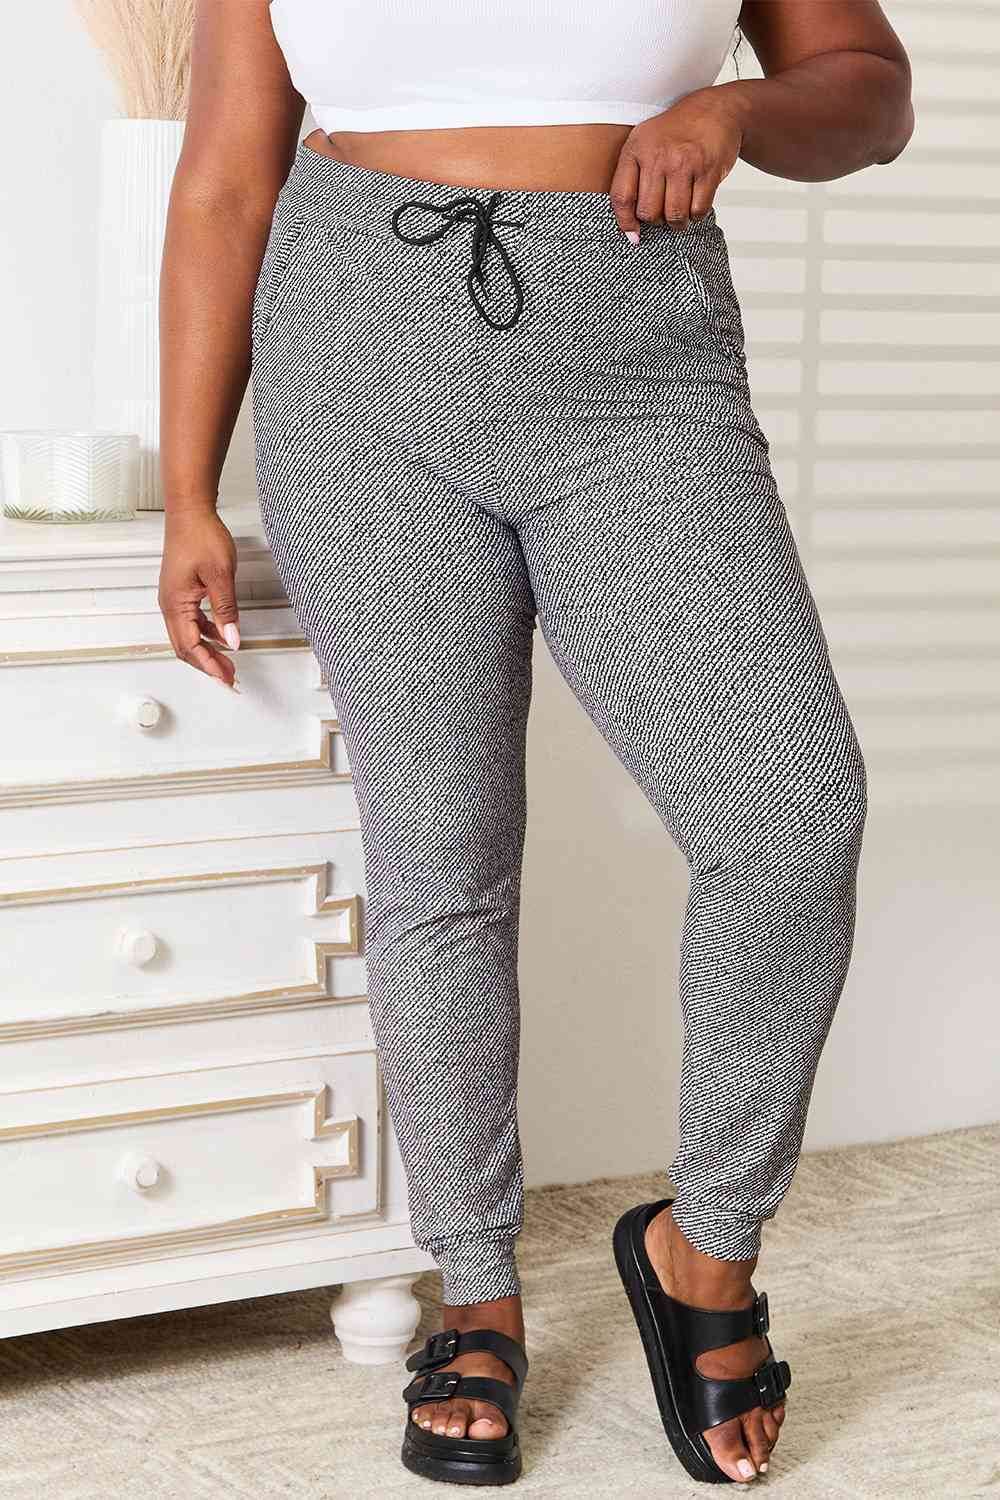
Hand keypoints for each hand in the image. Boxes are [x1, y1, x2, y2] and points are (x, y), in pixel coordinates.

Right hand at [159, 505, 240, 687]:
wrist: (190, 512)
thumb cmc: (200, 536)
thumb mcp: (221, 576)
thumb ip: (226, 611)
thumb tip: (232, 640)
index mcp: (176, 604)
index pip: (190, 647)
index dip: (209, 666)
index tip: (226, 678)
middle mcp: (169, 604)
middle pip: (185, 647)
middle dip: (207, 665)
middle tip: (229, 676)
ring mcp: (173, 599)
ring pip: (188, 636)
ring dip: (207, 651)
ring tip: (227, 661)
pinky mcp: (180, 592)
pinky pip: (191, 621)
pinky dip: (206, 633)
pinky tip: (220, 635)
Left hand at [610, 86, 745, 238]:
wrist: (715, 110)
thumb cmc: (675, 133)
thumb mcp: (644, 143)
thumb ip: (631, 179)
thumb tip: (630, 231)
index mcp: (636, 149)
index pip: (622, 198)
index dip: (625, 223)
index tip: (633, 234)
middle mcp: (658, 155)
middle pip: (649, 213)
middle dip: (656, 221)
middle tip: (663, 212)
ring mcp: (684, 163)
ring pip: (674, 216)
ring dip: (677, 223)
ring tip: (679, 213)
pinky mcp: (708, 170)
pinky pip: (698, 210)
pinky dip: (696, 215)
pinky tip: (695, 204)